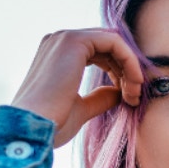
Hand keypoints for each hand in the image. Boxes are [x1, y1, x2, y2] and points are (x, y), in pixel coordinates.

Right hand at [11, 29, 143, 148]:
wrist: (33, 129)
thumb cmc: (52, 124)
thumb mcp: (80, 108)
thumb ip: (99, 97)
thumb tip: (119, 92)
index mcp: (57, 55)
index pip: (99, 53)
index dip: (118, 73)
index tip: (128, 98)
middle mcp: (59, 41)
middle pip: (107, 45)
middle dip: (126, 69)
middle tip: (135, 97)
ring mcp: (65, 38)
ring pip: (113, 42)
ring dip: (130, 67)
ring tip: (135, 94)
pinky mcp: (75, 41)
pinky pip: (114, 42)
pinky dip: (130, 61)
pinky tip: (134, 83)